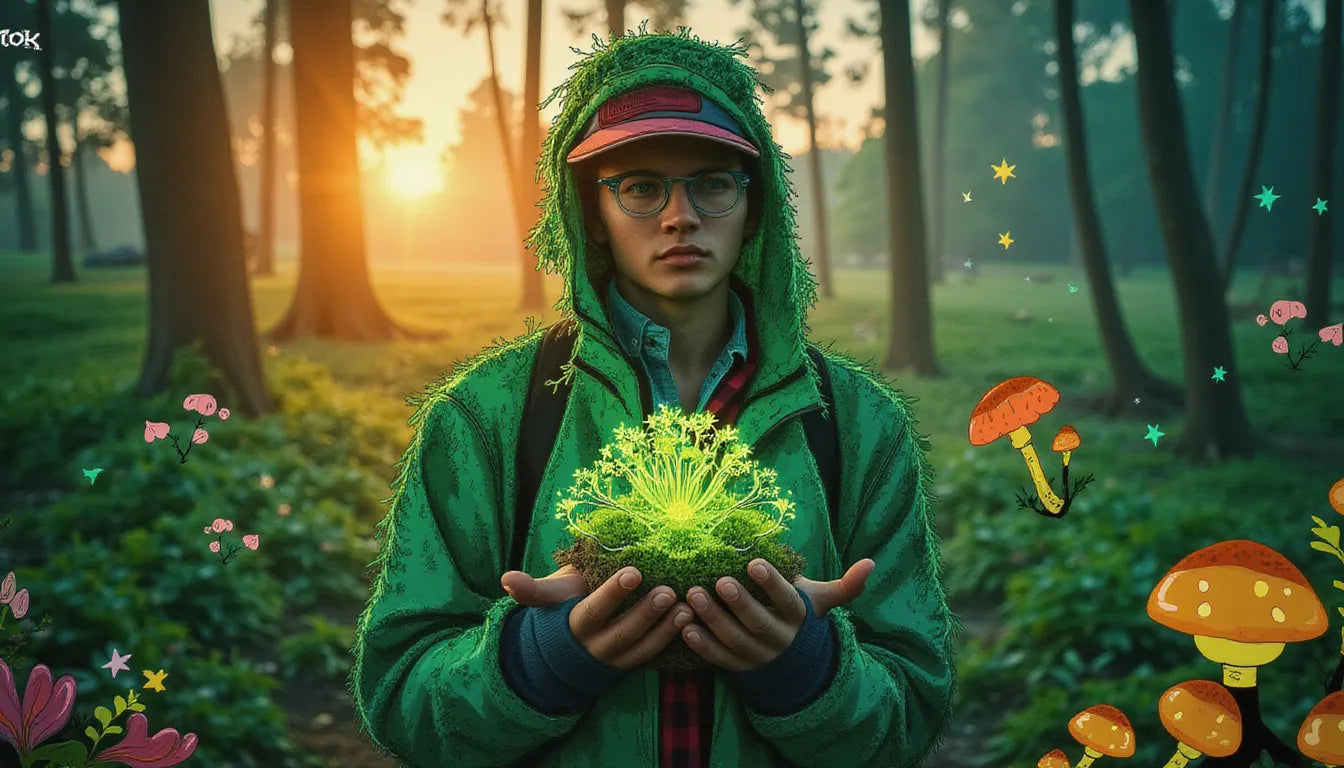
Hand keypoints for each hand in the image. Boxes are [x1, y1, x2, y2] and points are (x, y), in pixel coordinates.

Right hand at [500, 565, 692, 670]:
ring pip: (640, 648)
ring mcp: (614, 658)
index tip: (633, 570)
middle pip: (621, 633)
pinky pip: (651, 655)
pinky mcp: (629, 662)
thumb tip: (506, 579)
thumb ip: (534, 589)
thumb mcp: (552, 593)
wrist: (568, 641)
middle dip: (645, 613)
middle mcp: (594, 646)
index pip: (593, 610)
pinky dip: (670, 640)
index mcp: (574, 624)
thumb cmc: (566, 602)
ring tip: (684, 608)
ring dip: (664, 630)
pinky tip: (688, 621)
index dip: (612, 593)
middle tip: (667, 590)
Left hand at [681, 557, 874, 671]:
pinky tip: (686, 627)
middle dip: (739, 602)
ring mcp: (758, 657)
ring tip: (694, 596)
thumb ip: (844, 586)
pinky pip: (720, 659)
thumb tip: (871, 563)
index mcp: (799, 619)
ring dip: (713, 620)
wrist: (794, 664)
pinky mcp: (739, 668)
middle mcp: (780, 640)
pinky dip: (702, 645)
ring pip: (735, 641)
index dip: (771, 583)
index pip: (787, 601)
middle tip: (719, 580)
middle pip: (759, 623)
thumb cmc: (800, 616)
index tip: (752, 561)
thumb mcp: (820, 602)